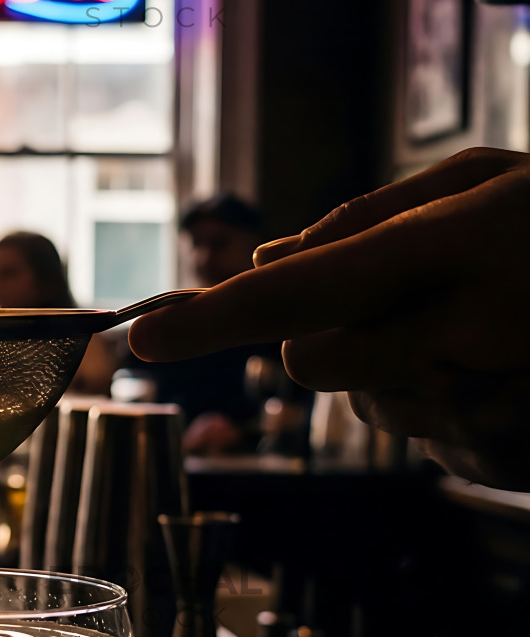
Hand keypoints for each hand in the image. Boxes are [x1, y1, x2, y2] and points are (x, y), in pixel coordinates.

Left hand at [128, 148, 529, 488]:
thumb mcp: (486, 176)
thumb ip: (365, 217)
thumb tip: (263, 262)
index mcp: (456, 250)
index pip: (299, 294)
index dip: (210, 319)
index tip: (141, 335)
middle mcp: (467, 336)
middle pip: (310, 364)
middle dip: (314, 338)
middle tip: (382, 298)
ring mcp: (489, 407)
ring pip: (364, 402)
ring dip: (387, 366)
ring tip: (476, 323)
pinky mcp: (502, 460)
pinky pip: (422, 434)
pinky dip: (440, 401)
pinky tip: (503, 364)